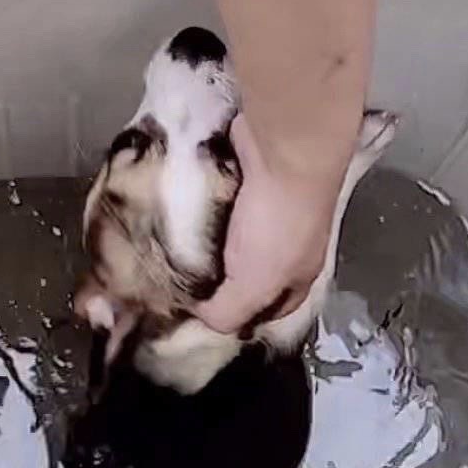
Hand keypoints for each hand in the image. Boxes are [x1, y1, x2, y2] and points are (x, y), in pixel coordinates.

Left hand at [192, 113, 348, 334]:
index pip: (269, 310)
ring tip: (170, 246)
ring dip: (205, 240)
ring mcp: (270, 209)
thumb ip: (229, 312)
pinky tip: (179, 212)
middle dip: (216, 276)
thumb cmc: (277, 226)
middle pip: (248, 271)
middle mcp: (288, 245)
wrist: (284, 151)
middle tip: (177, 279)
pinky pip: (221, 201)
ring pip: (231, 237)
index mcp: (297, 276)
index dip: (239, 316)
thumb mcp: (254, 287)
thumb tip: (203, 316)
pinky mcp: (250, 178)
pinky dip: (202, 206)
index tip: (201, 314)